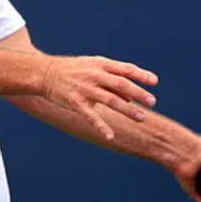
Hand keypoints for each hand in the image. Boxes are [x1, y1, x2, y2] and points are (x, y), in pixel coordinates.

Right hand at [40, 55, 158, 140]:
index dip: (141, 75)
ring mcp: (86, 89)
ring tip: (142, 118)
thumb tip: (131, 96)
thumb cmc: (74, 70)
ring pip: (111, 100)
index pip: (125, 69)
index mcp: (101, 65)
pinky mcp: (76, 102)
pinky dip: (101, 127)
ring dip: (128, 110)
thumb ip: (112, 79)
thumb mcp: (93, 67)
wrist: (45, 73)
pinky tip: (111, 136)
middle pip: (122, 84)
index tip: (155, 82)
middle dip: (139, 93)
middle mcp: (95, 75)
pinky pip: (91, 116)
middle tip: (152, 102)